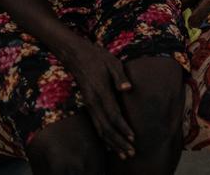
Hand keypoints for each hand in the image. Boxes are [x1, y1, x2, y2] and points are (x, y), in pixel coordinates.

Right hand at [63, 40, 134, 159]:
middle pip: (106, 127)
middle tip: (130, 153)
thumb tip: (128, 89)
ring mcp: (89, 104)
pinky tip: (110, 144)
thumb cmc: (98, 57)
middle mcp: (93, 102)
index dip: (123, 128)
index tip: (133, 138)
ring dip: (112, 143)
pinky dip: (104, 136)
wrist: (76, 55)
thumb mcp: (113, 62)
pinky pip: (96, 124)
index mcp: (101, 92)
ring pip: (100, 129)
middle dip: (119, 142)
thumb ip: (121, 77)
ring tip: (123, 154)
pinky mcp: (88, 104)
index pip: (114, 115)